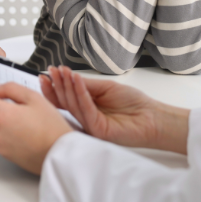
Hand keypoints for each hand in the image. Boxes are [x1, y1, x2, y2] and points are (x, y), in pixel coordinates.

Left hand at [0, 82, 73, 173]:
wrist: (61, 154)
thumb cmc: (51, 127)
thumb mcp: (33, 97)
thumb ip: (9, 88)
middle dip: (0, 107)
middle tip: (22, 107)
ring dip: (6, 121)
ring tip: (29, 122)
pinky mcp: (5, 155)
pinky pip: (2, 138)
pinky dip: (11, 134)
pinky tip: (28, 134)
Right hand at [41, 66, 188, 154]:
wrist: (152, 116)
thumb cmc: (133, 102)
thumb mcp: (106, 88)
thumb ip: (87, 86)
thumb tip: (68, 77)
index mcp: (87, 109)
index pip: (66, 99)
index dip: (56, 86)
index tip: (48, 72)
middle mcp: (85, 119)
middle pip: (65, 103)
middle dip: (57, 85)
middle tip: (51, 71)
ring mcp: (90, 126)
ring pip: (73, 105)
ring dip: (66, 87)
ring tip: (62, 72)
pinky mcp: (97, 130)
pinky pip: (86, 109)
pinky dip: (80, 93)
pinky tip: (76, 80)